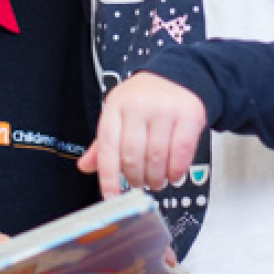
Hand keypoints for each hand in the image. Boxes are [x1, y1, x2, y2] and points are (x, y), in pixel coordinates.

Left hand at [77, 72, 206, 198]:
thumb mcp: (118, 114)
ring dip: (156, 178)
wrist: (176, 77)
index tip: (111, 196)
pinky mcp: (188, 115)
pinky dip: (176, 171)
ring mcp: (164, 109)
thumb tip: (85, 166)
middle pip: (133, 156)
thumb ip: (104, 143)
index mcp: (116, 106)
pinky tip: (173, 174)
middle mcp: (138, 106)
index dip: (108, 176)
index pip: (108, 147)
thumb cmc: (144, 99)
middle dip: (136, 179)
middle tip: (140, 184)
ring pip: (157, 158)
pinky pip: (181, 153)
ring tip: (156, 181)